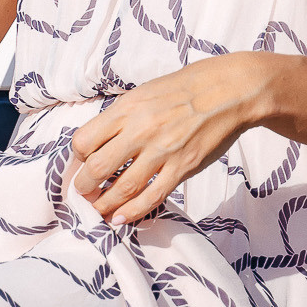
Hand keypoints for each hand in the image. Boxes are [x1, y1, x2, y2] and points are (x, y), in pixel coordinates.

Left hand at [67, 54, 268, 224]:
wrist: (228, 91)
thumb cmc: (184, 89)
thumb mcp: (143, 93)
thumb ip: (121, 117)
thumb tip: (99, 141)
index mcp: (126, 109)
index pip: (84, 141)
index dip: (78, 158)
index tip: (82, 165)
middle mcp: (140, 130)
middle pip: (97, 168)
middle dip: (84, 187)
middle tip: (84, 194)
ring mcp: (162, 151)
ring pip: (123, 187)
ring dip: (105, 204)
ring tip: (98, 211)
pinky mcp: (183, 167)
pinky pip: (153, 196)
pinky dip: (133, 211)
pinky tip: (121, 218)